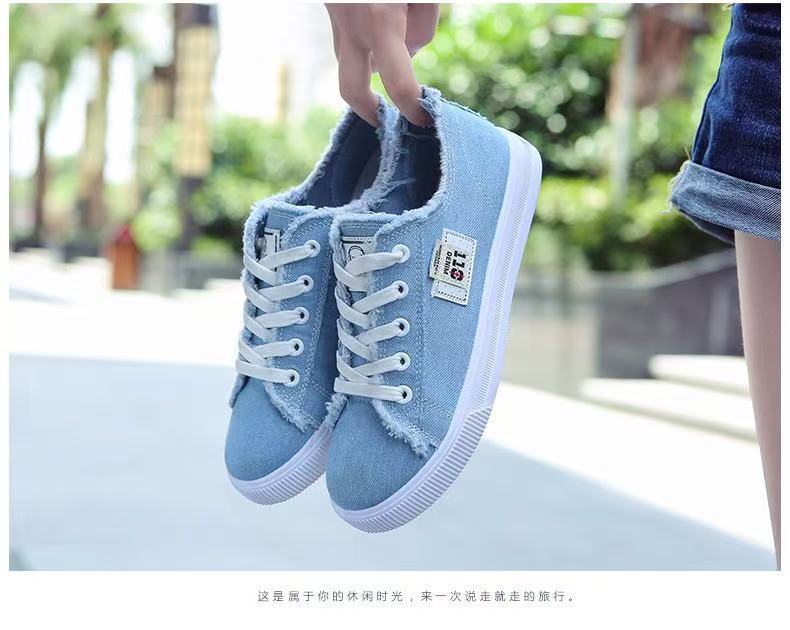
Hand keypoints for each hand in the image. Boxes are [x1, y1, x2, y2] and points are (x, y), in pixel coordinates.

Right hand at [325, 3, 438, 125]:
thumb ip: (422, 24)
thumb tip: (409, 51)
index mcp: (380, 20)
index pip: (399, 85)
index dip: (413, 109)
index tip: (424, 119)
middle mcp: (352, 25)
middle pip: (352, 89)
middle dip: (368, 112)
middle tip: (385, 120)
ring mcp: (335, 16)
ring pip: (346, 59)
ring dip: (368, 65)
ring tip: (393, 49)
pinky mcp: (330, 7)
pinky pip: (347, 35)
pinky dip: (363, 38)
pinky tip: (377, 24)